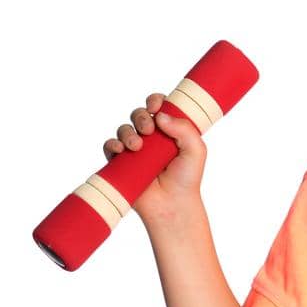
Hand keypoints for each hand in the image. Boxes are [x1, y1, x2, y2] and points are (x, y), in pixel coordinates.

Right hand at [102, 90, 206, 225]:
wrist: (172, 204)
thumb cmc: (186, 179)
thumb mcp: (196, 151)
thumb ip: (185, 129)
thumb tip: (160, 116)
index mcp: (169, 130)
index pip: (159, 106)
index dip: (155, 101)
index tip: (155, 107)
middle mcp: (151, 137)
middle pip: (139, 114)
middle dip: (140, 116)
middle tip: (149, 131)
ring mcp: (135, 149)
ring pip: (124, 129)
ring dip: (128, 133)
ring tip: (137, 147)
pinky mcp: (122, 162)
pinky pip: (110, 146)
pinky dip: (113, 144)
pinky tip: (121, 150)